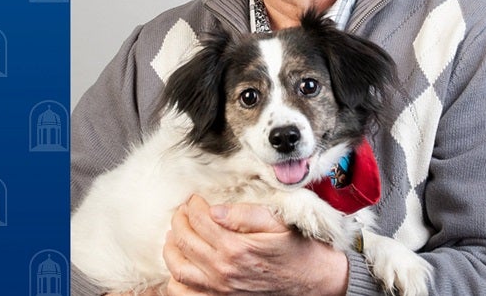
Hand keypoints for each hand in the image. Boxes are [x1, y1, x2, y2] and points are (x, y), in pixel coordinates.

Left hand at [162, 194, 348, 294]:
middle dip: (179, 221)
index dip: (194, 205)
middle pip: (184, 240)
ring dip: (171, 248)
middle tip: (183, 212)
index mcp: (237, 247)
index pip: (200, 220)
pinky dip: (175, 280)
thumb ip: (246, 214)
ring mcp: (219, 289)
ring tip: (175, 235)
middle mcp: (223, 271)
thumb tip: (216, 209)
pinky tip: (181, 265)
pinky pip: (184, 294)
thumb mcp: (278, 223)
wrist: (314, 282)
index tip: (196, 199)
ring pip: (178, 268)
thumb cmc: (298, 251)